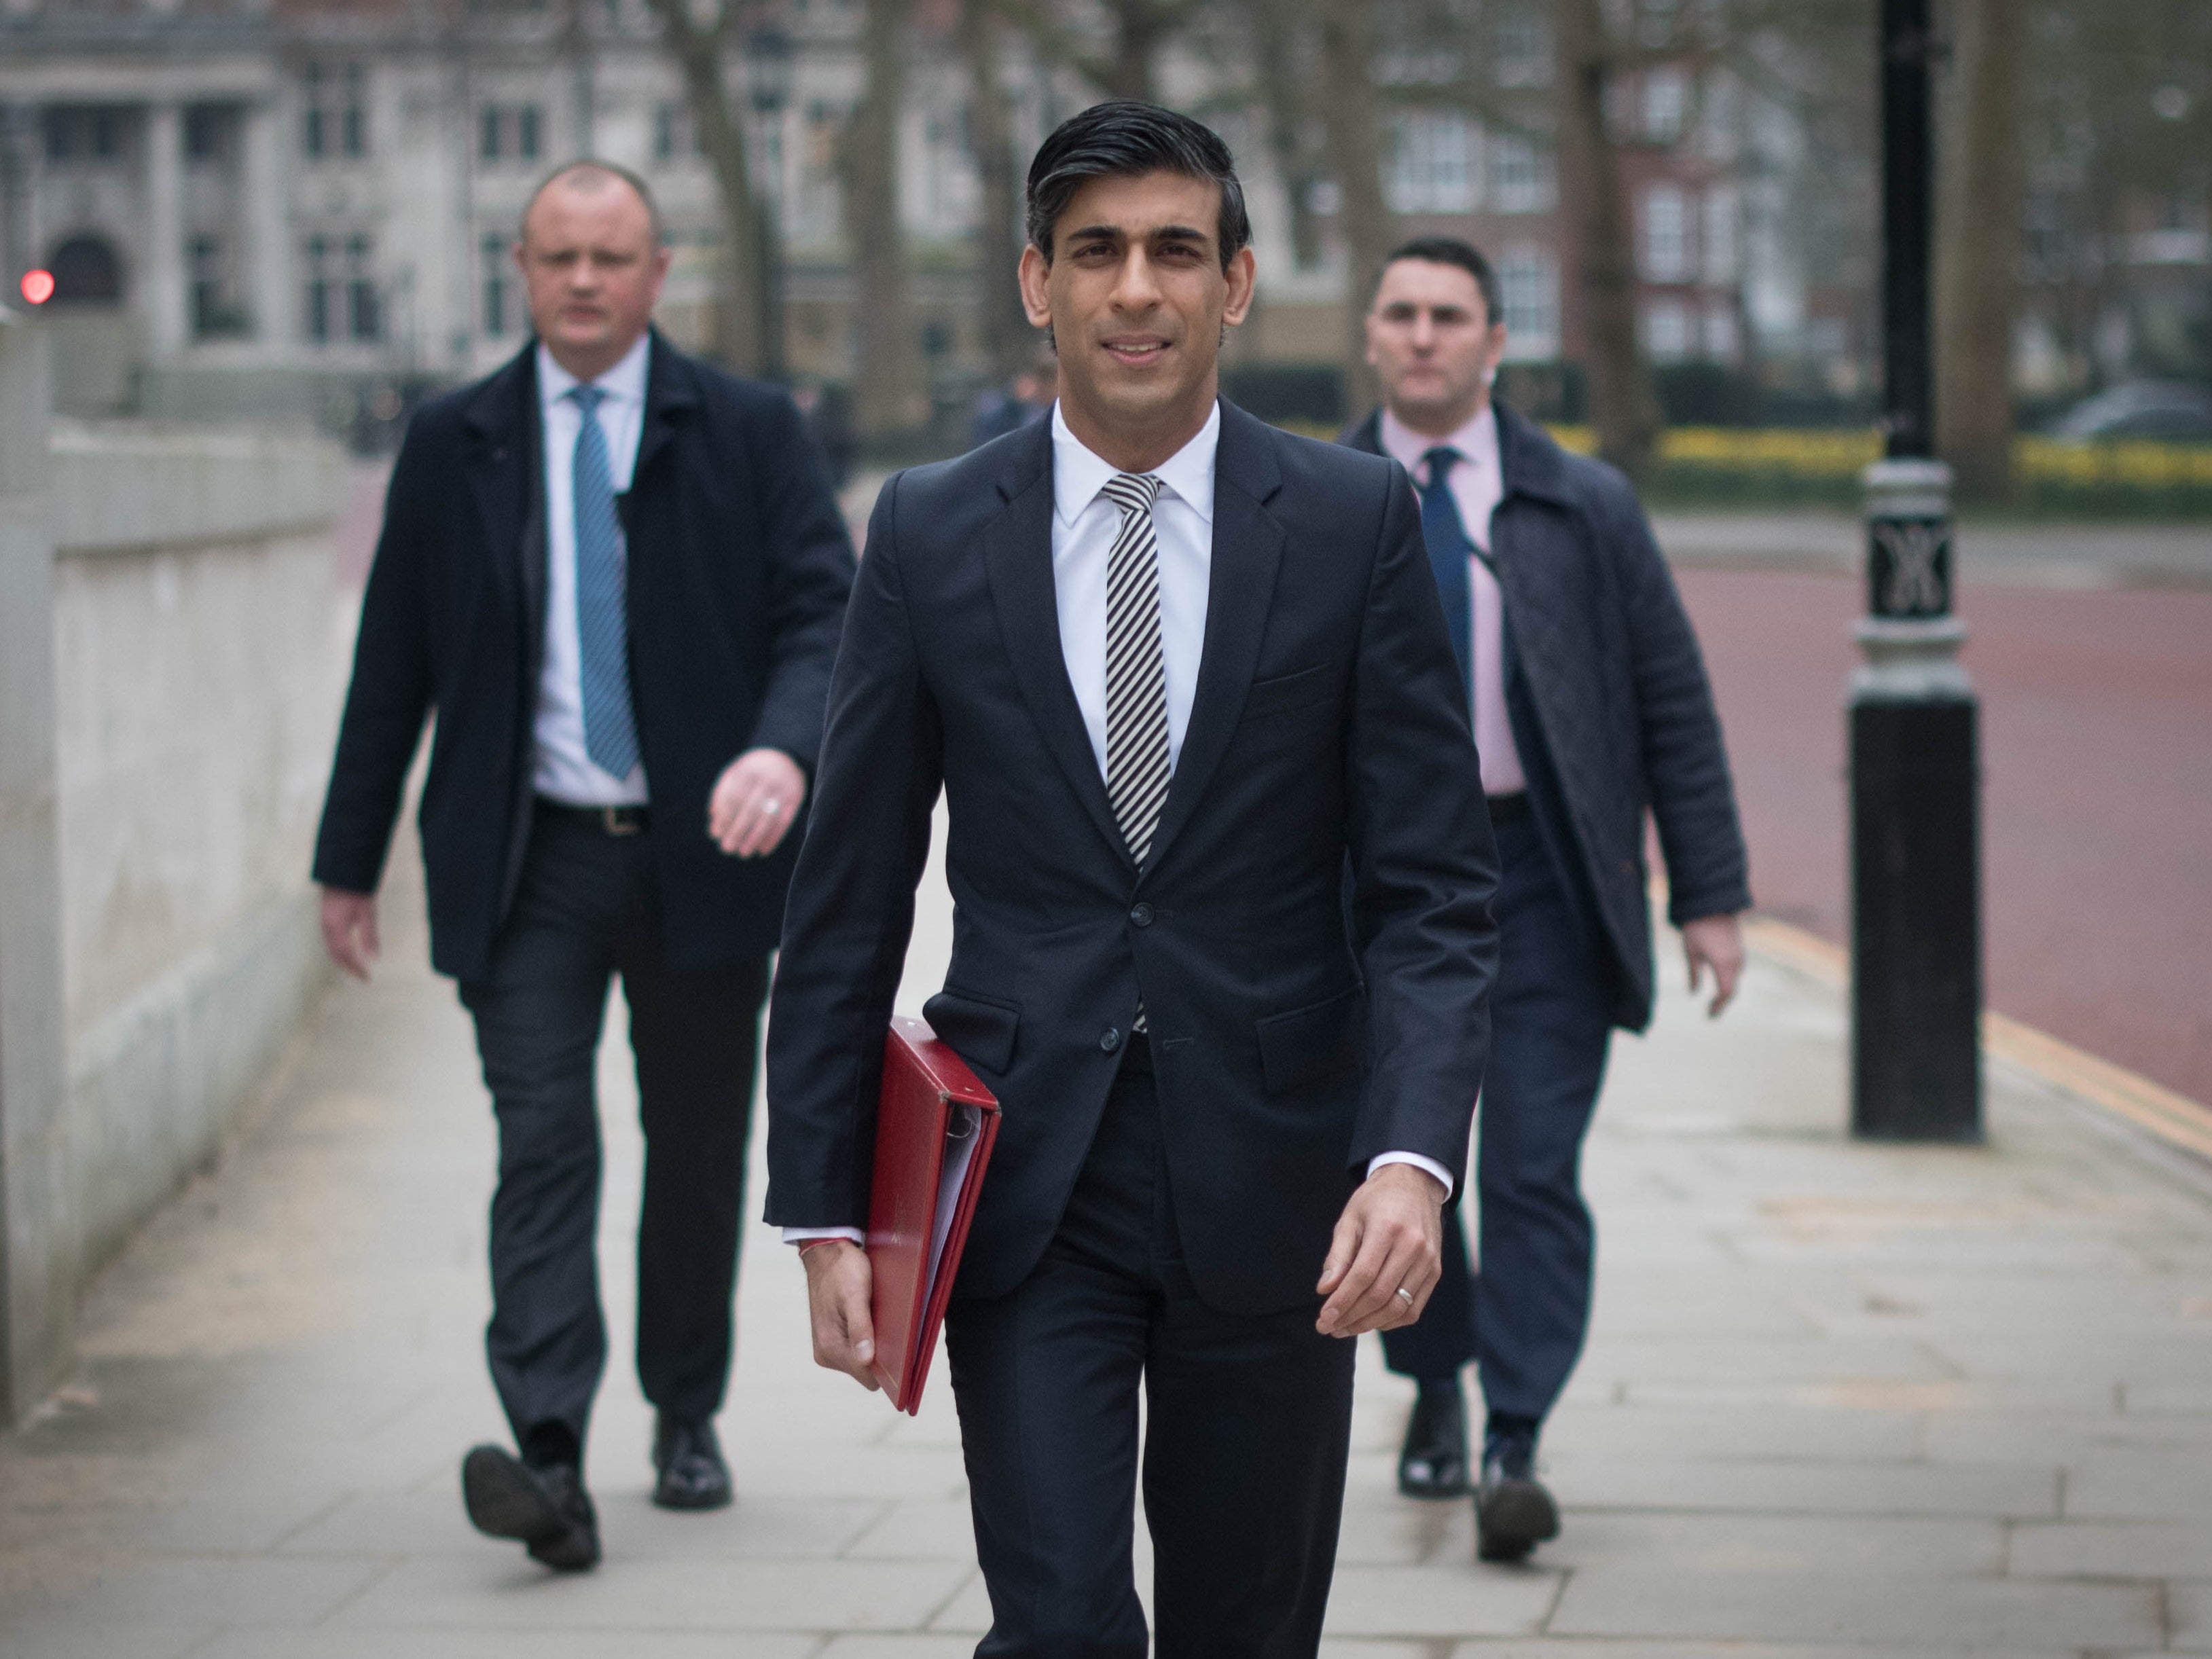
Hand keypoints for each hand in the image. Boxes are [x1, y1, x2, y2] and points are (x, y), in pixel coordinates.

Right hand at [319, 887, 379, 980]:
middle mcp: (326, 926)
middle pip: (335, 954)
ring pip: (331, 947)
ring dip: (342, 959)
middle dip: (348, 966)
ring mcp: (324, 921)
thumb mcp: (368, 913)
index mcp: (335, 928)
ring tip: (355, 966)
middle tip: (362, 975)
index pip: (345, 955)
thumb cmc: (358, 889)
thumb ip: (370, 936)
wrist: (344, 869)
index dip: (355, 968)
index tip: (366, 978)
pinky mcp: (326, 915)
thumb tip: (374, 958)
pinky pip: (330, 939)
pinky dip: (338, 949)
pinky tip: (347, 949)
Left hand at [708, 748, 806, 857]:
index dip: (724, 817)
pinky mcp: (796, 799)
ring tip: (743, 853)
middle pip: (750, 810)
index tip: (715, 834)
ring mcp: (783, 790)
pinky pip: (784, 822)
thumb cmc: (753, 770)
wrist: (786, 757)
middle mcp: (766, 779)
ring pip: (768, 819)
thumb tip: (713, 816)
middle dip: (737, 831)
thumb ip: (723, 791)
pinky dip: (773, 838)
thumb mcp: (736, 771)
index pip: (733, 798)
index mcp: (748, 771)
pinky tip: (763, 851)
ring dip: (754, 839)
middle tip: (726, 848)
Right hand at [800, 1240, 879, 1390]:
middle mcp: (826, 1354)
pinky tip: (870, 1317)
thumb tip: (866, 1359)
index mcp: (830, 1347)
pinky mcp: (832, 1340)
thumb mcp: (855, 1294)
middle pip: (866, 1371)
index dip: (887, 1366)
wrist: (825, 1253)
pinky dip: (867, 1337)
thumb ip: (860, 1328)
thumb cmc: (841, 1269)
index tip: (900, 1347)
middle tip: (888, 1325)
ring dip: (875, 1343)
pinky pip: (858, 1349)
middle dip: (881, 1353)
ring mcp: (828, 1348)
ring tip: (877, 1316)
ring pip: (863, 1360)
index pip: (868, 1377)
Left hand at [1315, 1163, 1445, 1337]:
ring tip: (1344, 1328)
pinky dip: (1390, 1321)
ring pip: (1398, 1307)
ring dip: (1369, 1324)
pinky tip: (1370, 1321)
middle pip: (1380, 1295)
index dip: (1342, 1302)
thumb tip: (1325, 1291)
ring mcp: (1428, 1261)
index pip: (1362, 1276)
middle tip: (1328, 1328)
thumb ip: (1338, 1256)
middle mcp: (1413, 1247)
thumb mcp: (1350, 1219)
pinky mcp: (1435, 1271)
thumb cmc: (1376, 1202)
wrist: (1415, 1185)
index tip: (1323, 1319)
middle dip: (1351, 1317)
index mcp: (1388, 1229)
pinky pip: (1414, 1309)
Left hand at [1682, 912, 1744, 1017]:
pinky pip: (1736, 970)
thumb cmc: (1697, 927)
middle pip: (1732, 989)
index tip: (1710, 1016)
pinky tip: (1720, 983)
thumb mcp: (1691, 952)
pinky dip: (1729, 980)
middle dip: (1722, 1002)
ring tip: (1715, 1002)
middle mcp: (1736, 962)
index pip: (1725, 993)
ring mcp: (1740, 955)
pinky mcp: (1740, 949)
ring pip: (1735, 979)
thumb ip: (1693, 974)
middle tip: (1711, 1014)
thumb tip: (1694, 992)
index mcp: (1724, 965)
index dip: (1719, 1006)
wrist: (1713, 903)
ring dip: (1726, 991)